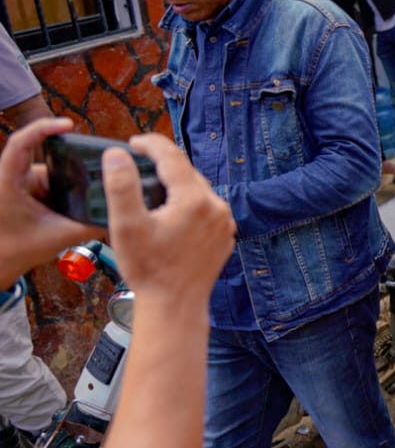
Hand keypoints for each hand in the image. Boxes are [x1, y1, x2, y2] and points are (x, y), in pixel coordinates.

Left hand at [0, 118, 98, 287]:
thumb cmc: (17, 250)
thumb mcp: (58, 237)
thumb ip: (90, 225)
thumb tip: (118, 213)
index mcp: (8, 181)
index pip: (22, 142)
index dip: (43, 128)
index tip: (68, 125)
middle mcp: (12, 177)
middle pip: (47, 158)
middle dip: (72, 166)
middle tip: (96, 173)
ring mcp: (20, 183)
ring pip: (52, 172)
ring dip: (69, 184)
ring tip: (81, 201)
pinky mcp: (28, 190)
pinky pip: (52, 182)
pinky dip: (66, 190)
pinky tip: (75, 206)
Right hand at [108, 134, 234, 307]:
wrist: (175, 305)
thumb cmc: (148, 269)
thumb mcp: (126, 226)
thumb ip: (121, 186)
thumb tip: (117, 154)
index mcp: (194, 200)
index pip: (172, 157)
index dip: (151, 144)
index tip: (133, 142)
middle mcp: (216, 207)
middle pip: (187, 173)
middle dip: (162, 165)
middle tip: (138, 164)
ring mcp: (224, 222)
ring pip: (198, 191)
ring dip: (177, 185)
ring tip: (152, 188)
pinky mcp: (225, 236)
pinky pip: (206, 209)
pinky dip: (189, 204)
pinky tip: (171, 213)